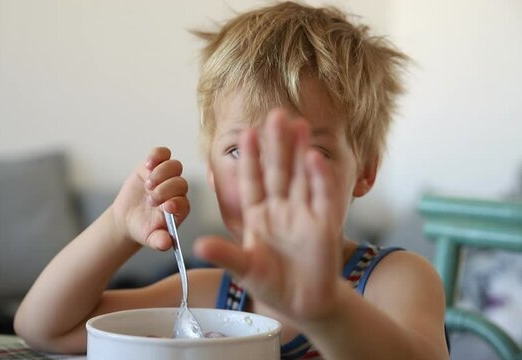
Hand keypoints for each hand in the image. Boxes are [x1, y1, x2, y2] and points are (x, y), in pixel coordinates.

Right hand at [111, 147, 189, 250]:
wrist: (128, 218)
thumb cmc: (143, 229)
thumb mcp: (150, 239)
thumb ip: (159, 241)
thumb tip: (165, 244)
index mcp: (180, 208)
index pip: (184, 202)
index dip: (177, 202)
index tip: (166, 207)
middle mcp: (177, 191)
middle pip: (180, 183)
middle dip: (165, 190)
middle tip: (151, 200)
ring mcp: (166, 176)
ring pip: (174, 166)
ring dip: (161, 173)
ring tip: (148, 185)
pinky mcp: (154, 165)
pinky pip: (162, 154)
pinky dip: (156, 156)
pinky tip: (148, 165)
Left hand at [195, 110, 345, 321]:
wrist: (303, 305)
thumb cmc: (272, 283)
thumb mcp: (244, 270)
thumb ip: (225, 255)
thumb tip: (197, 245)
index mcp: (258, 215)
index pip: (252, 181)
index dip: (250, 158)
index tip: (246, 133)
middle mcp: (281, 209)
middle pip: (278, 171)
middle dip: (276, 144)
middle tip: (275, 115)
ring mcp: (303, 215)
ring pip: (301, 177)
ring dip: (300, 152)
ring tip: (298, 124)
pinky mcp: (323, 225)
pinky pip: (321, 197)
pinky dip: (319, 178)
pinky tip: (314, 157)